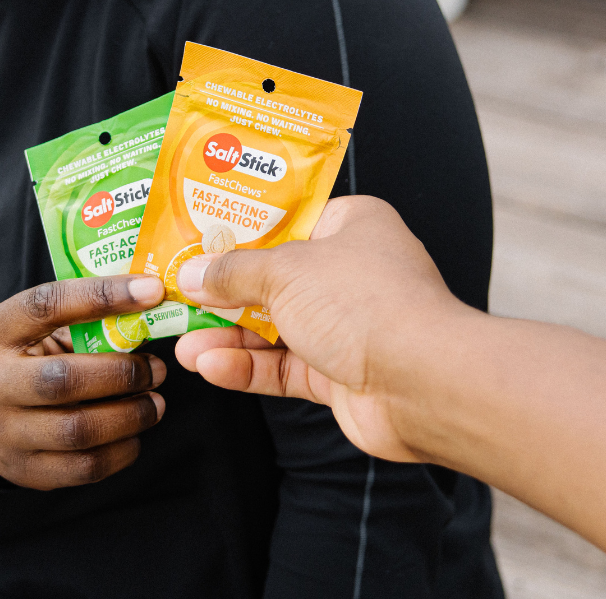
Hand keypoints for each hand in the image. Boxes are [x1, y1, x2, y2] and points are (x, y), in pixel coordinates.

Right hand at [0, 275, 166, 489]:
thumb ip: (72, 317)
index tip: (150, 290)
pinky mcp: (25, 471)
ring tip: (155, 402)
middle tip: (157, 368)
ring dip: (130, 415)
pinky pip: (84, 468)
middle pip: (65, 379)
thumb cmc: (14, 360)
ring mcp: (5, 433)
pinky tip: (134, 433)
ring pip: (78, 430)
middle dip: (123, 373)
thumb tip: (145, 303)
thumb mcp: (24, 328)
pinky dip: (121, 450)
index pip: (47, 305)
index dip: (102, 295)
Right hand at [174, 195, 463, 460]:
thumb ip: (232, 273)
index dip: (240, 229)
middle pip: (274, 276)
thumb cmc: (365, 303)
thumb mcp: (283, 272)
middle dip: (224, 291)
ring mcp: (347, 325)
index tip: (197, 238)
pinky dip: (248, 366)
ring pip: (275, 326)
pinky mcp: (342, 373)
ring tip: (182, 343)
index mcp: (351, 226)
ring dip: (228, 335)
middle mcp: (351, 271)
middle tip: (179, 295)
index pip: (288, 219)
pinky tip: (211, 366)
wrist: (426, 385)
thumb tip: (193, 274)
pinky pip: (284, 366)